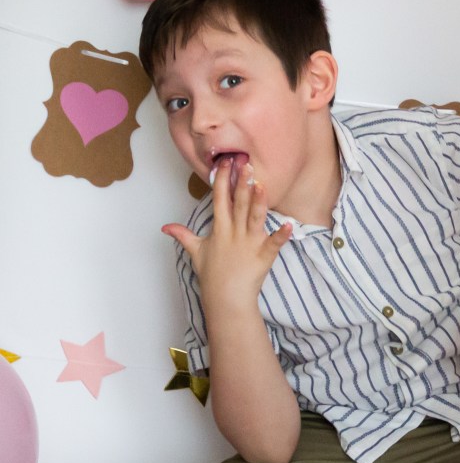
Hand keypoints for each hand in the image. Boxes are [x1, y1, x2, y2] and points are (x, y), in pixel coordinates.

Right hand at [162, 157, 291, 303]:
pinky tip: (290, 225)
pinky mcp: (263, 256)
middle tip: (246, 164)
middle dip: (241, 184)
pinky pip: (274, 244)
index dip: (221, 181)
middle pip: (238, 205)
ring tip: (262, 186)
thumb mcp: (196, 252)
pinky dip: (282, 236)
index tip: (225, 163)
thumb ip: (184, 236)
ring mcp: (250, 244)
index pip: (219, 200)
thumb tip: (166, 227)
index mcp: (220, 229)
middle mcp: (234, 233)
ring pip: (254, 219)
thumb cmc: (212, 275)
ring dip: (258, 203)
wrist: (225, 299)